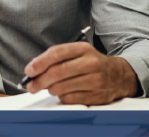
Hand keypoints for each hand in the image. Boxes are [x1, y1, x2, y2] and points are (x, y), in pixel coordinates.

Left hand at [24, 42, 138, 104]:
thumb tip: (32, 71)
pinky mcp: (97, 95)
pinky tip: (64, 93)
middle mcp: (91, 63)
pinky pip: (69, 99)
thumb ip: (56, 59)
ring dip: (50, 89)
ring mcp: (96, 80)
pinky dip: (62, 97)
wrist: (119, 75)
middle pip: (57, 72)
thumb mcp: (78, 53)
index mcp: (83, 49)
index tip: (29, 71)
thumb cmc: (92, 64)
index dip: (39, 63)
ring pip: (61, 87)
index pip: (56, 53)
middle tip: (31, 85)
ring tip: (49, 88)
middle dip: (39, 80)